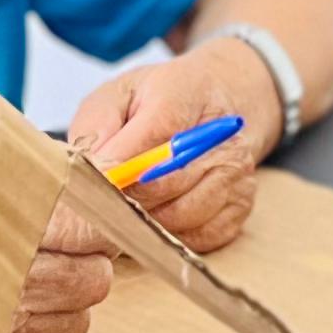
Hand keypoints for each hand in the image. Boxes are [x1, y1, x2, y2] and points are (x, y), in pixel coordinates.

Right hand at [0, 157, 115, 332]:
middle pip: (94, 279)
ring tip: (29, 279)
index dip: (101, 220)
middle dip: (84, 262)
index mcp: (5, 220)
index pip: (95, 227)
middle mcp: (6, 279)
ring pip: (76, 323)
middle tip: (58, 247)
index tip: (94, 216)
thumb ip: (26, 174)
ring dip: (64, 303)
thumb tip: (85, 171)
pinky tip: (3, 308)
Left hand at [63, 35, 281, 253]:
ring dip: (146, 219)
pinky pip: (197, 238)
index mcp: (185, 98)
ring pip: (178, 217)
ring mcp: (234, 174)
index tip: (92, 182)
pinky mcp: (240, 205)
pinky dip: (170, 235)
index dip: (117, 168)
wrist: (222, 99)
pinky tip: (156, 216)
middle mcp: (220, 139)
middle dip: (124, 198)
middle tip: (98, 204)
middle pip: (164, 184)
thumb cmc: (161, 100)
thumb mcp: (120, 94)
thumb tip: (93, 166)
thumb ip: (98, 124)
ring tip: (126, 208)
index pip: (151, 140)